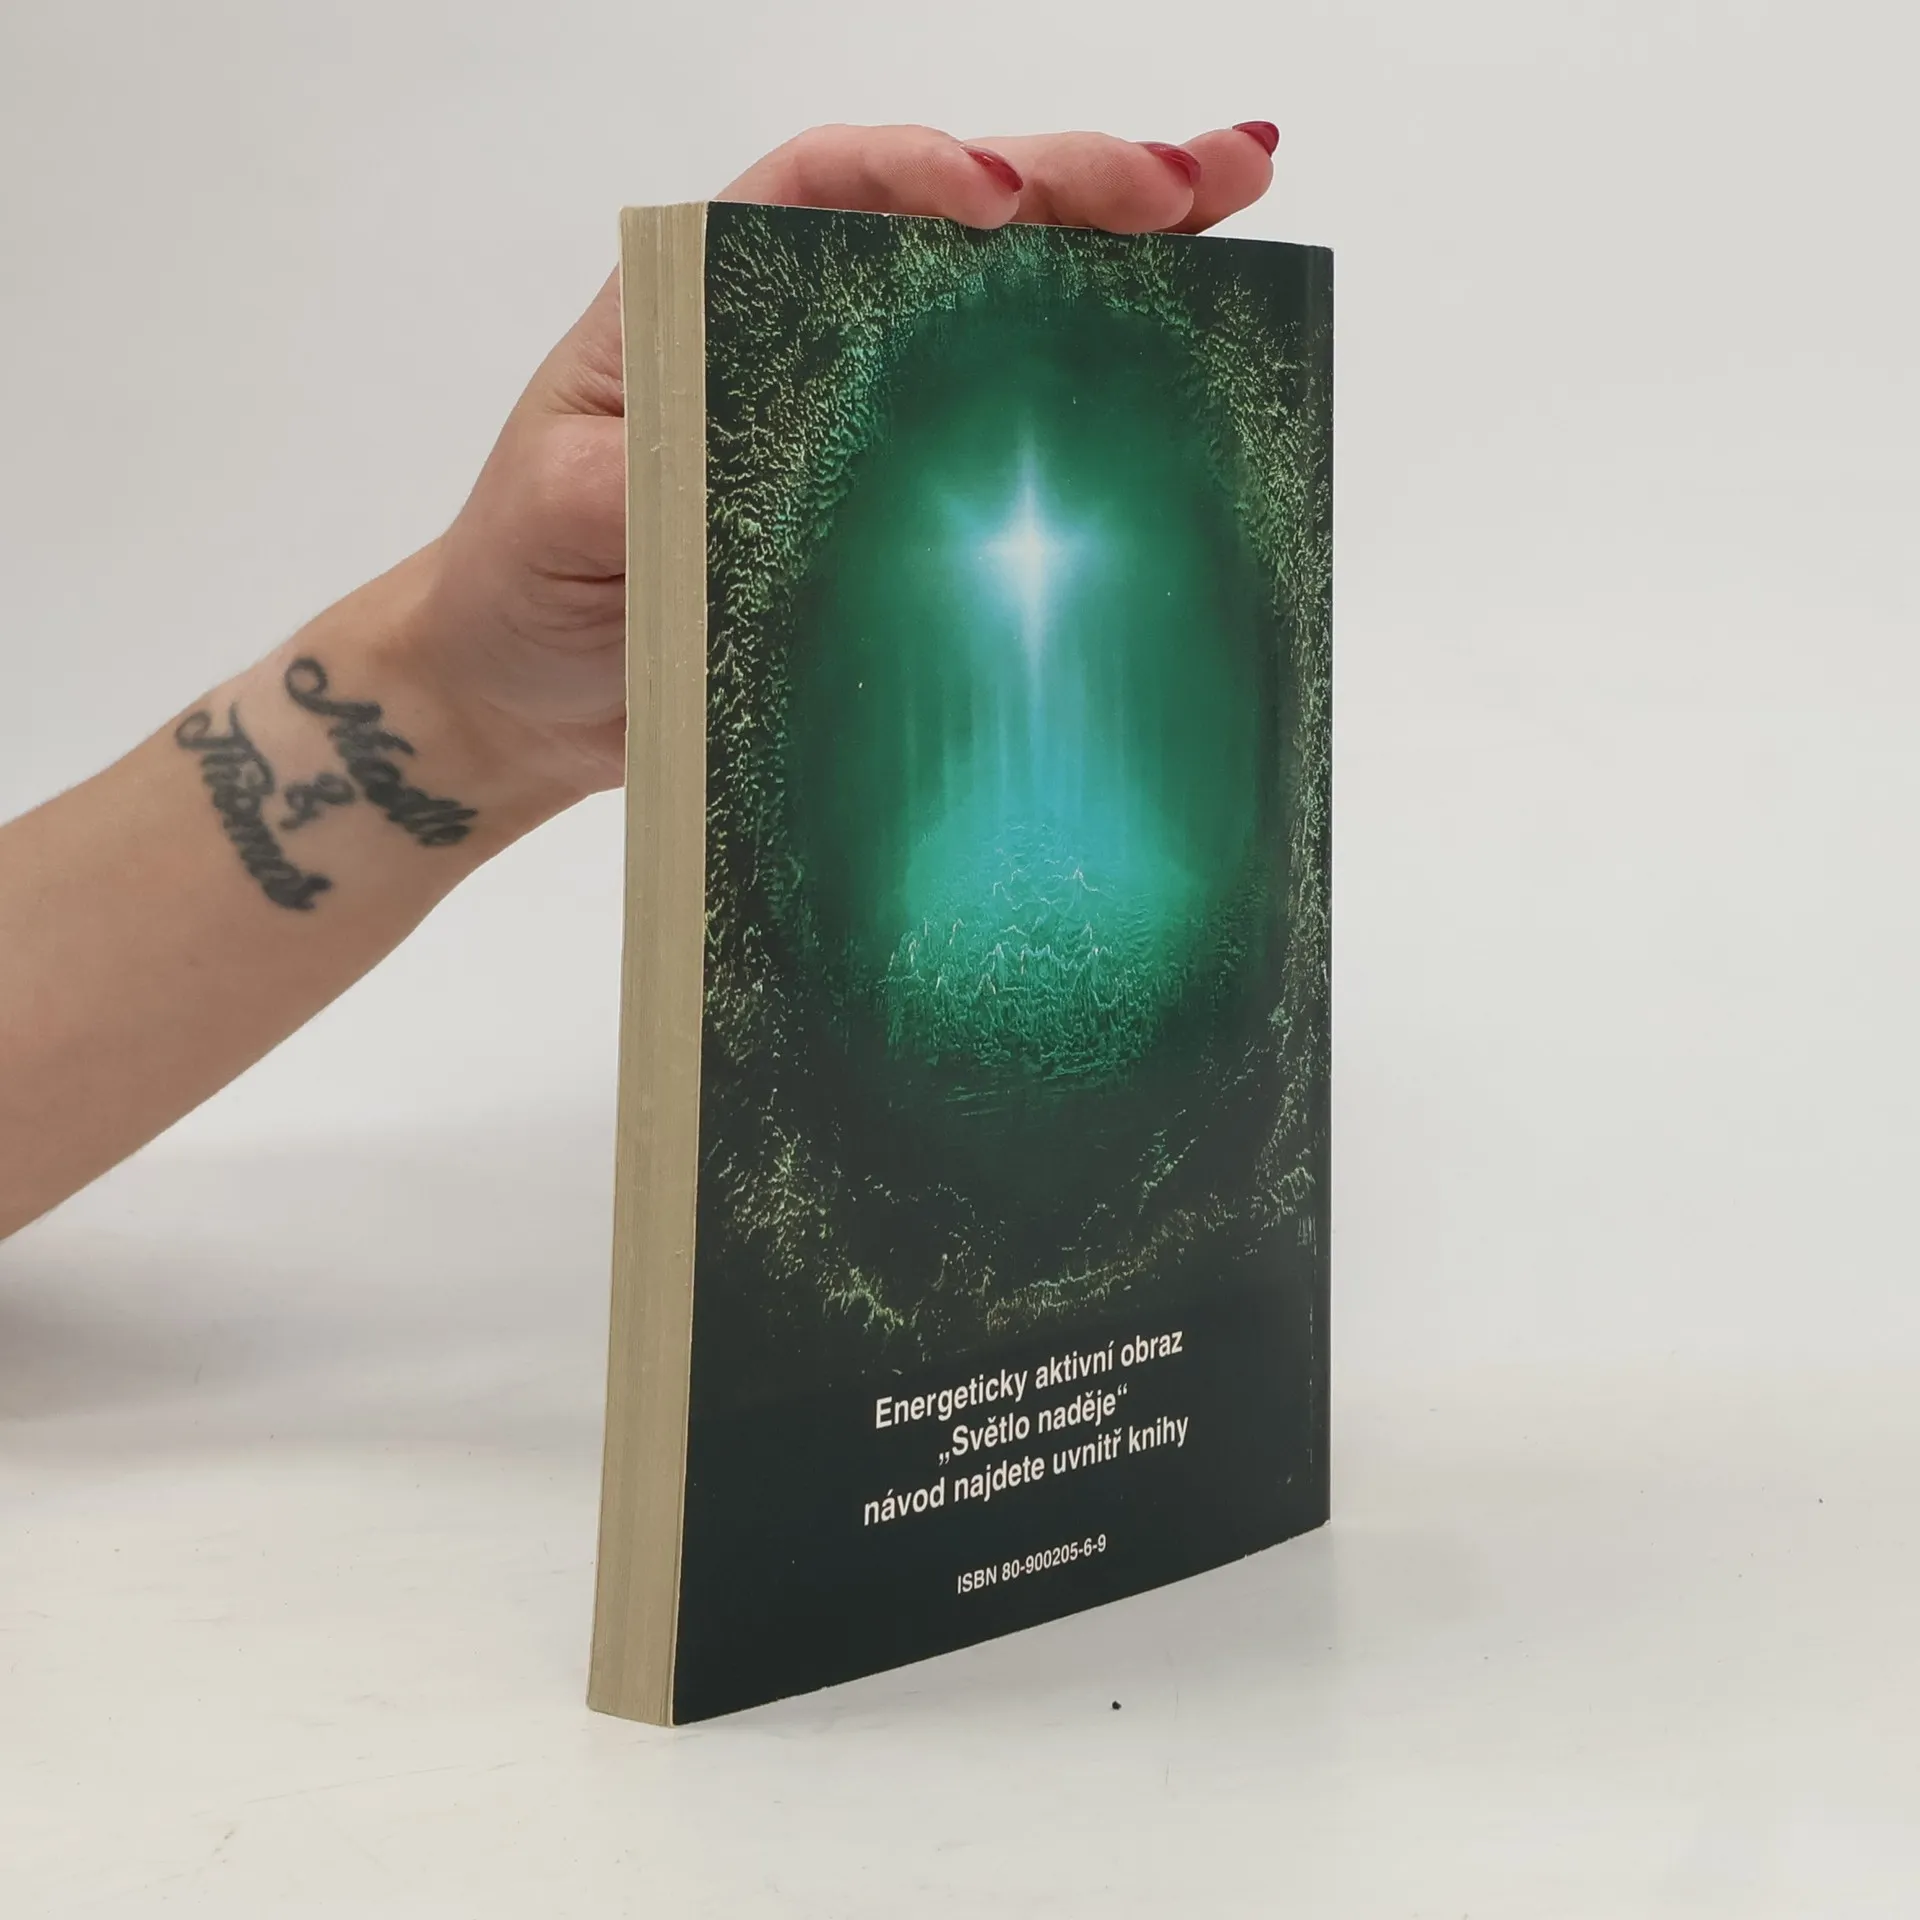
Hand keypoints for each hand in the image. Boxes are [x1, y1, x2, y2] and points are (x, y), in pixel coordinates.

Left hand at [411, 122, 1280, 805]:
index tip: (998, 199)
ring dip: (1122, 251)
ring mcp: (862, 411)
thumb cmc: (524, 585)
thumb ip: (652, 473)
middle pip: (948, 221)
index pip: (824, 191)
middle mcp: (799, 330)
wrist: (526, 693)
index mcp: (710, 295)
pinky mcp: (897, 498)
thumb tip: (773, 464)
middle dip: (1076, 186)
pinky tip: (1189, 343)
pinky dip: (1093, 384)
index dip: (918, 176)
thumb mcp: (568, 513)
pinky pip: (1002, 426)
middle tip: (1195, 182)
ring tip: (1236, 196)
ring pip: (1000, 303)